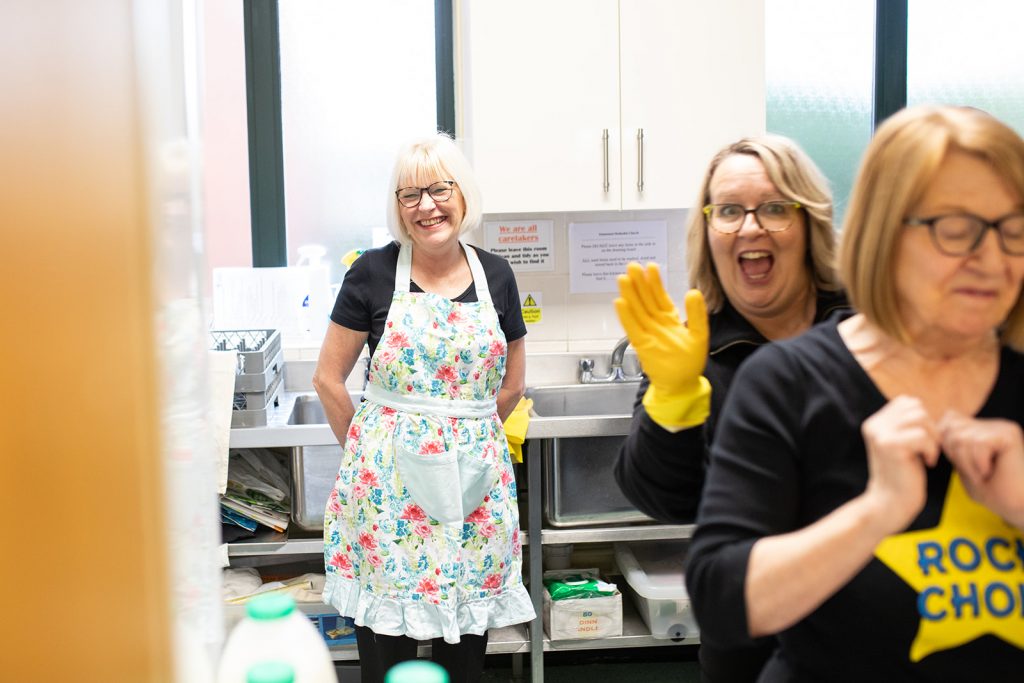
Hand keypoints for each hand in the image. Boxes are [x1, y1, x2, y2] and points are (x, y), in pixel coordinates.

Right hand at [614, 262, 708, 396]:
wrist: (682, 384)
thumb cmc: (689, 361)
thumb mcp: (699, 334)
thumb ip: (697, 313)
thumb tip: (693, 291)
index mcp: (669, 318)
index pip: (660, 296)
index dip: (655, 282)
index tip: (651, 266)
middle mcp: (656, 323)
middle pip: (645, 299)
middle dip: (639, 283)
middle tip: (632, 266)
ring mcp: (648, 333)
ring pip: (637, 310)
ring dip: (630, 295)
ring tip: (623, 278)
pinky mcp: (642, 345)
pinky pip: (632, 328)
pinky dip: (626, 316)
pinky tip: (620, 302)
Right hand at [861, 396, 939, 534]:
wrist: (890, 504)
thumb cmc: (903, 476)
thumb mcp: (903, 444)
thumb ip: (908, 424)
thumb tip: (931, 407)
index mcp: (874, 422)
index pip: (907, 402)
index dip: (923, 419)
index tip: (923, 441)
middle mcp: (874, 424)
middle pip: (915, 406)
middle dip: (930, 427)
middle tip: (929, 449)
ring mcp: (880, 434)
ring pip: (920, 417)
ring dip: (932, 438)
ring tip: (928, 455)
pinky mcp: (890, 446)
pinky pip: (922, 436)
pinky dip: (931, 450)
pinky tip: (927, 464)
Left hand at [940, 411, 1023, 527]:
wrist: (1017, 507)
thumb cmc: (991, 491)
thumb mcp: (962, 464)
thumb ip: (950, 444)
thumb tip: (933, 428)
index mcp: (982, 429)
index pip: (947, 421)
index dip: (948, 447)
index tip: (965, 466)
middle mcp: (992, 424)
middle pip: (950, 429)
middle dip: (956, 456)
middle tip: (977, 472)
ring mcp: (1001, 427)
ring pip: (961, 438)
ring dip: (968, 464)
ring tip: (985, 473)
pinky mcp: (1009, 434)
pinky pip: (977, 444)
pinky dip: (979, 464)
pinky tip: (993, 472)